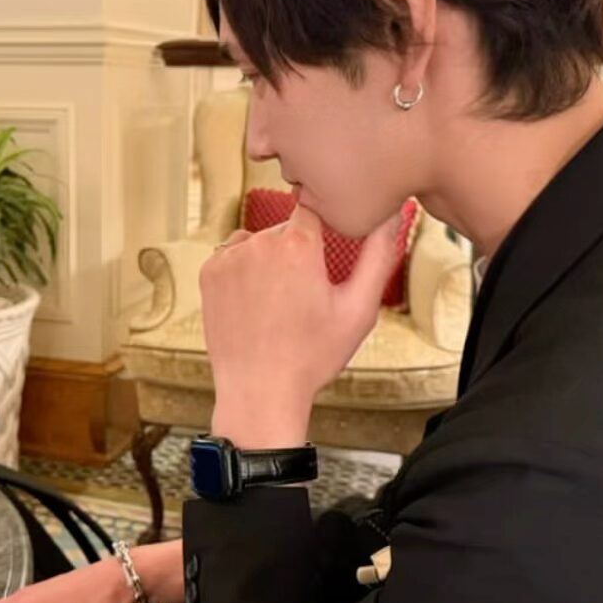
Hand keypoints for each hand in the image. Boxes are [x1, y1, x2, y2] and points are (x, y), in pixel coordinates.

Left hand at [200, 203, 405, 447]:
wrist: (259, 392)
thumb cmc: (310, 358)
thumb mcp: (358, 309)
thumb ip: (379, 255)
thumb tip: (392, 215)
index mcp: (298, 246)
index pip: (315, 210)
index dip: (323, 228)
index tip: (327, 252)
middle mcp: (259, 244)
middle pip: (286, 229)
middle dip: (298, 252)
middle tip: (306, 294)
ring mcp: (229, 258)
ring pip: (258, 242)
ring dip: (270, 261)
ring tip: (279, 302)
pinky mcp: (209, 273)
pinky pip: (232, 257)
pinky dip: (244, 272)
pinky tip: (256, 303)